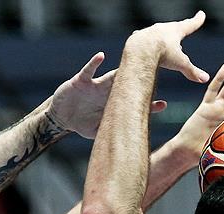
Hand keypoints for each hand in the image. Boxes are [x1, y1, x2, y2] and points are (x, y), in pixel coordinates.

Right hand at [48, 53, 166, 138]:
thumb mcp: (97, 132)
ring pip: (110, 77)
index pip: (132, 104)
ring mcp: (95, 86)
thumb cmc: (81, 124)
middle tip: (154, 79)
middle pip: (126, 87)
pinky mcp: (81, 81)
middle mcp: (107, 93)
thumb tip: (126, 146)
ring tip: (132, 65)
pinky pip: (88, 70)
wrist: (61, 117)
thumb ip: (110, 133)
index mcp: (112, 105)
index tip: (163, 106)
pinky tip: (101, 56)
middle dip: (138, 85)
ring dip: (120, 72)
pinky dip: (94, 63)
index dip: (147, 105)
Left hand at [128, 11, 209, 82]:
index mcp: (175, 31)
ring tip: (162, 45)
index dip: (197, 20)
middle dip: (177, 29)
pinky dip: (146, 45)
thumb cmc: (161, 53)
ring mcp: (148, 32)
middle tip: (180, 29)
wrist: (140, 50)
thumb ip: (192, 71)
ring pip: (157, 34)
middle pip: (172, 28)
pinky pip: (144, 40)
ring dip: (161, 38)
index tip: (201, 15)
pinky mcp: (137, 39)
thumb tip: (205, 79)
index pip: (189, 25)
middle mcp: (162, 28)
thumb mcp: (180, 63)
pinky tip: (145, 51)